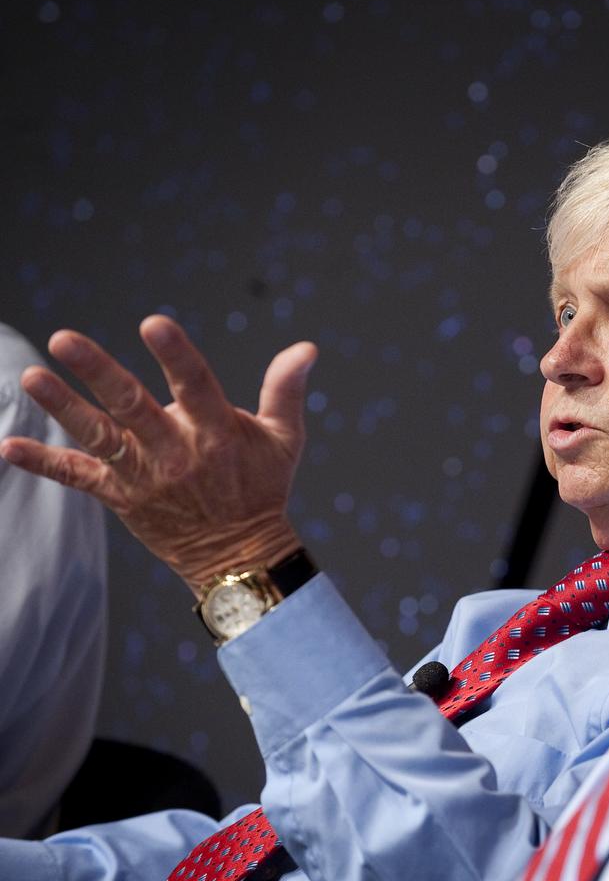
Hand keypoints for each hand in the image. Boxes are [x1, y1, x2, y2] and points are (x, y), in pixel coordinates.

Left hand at [0, 315, 317, 593]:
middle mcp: (178, 454)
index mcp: (218, 434)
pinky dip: (43, 462)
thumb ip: (286, 389)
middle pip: (133, 408)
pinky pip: (76, 478)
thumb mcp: (284, 438)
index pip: (196, 387)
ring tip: (32, 376)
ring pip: (99, 438)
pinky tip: (8, 446)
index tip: (153, 324)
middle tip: (65, 339)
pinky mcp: (120, 498)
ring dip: (63, 407)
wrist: (239, 556)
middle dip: (99, 373)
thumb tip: (306, 348)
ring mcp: (144, 478)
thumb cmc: (262, 487)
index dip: (176, 356)